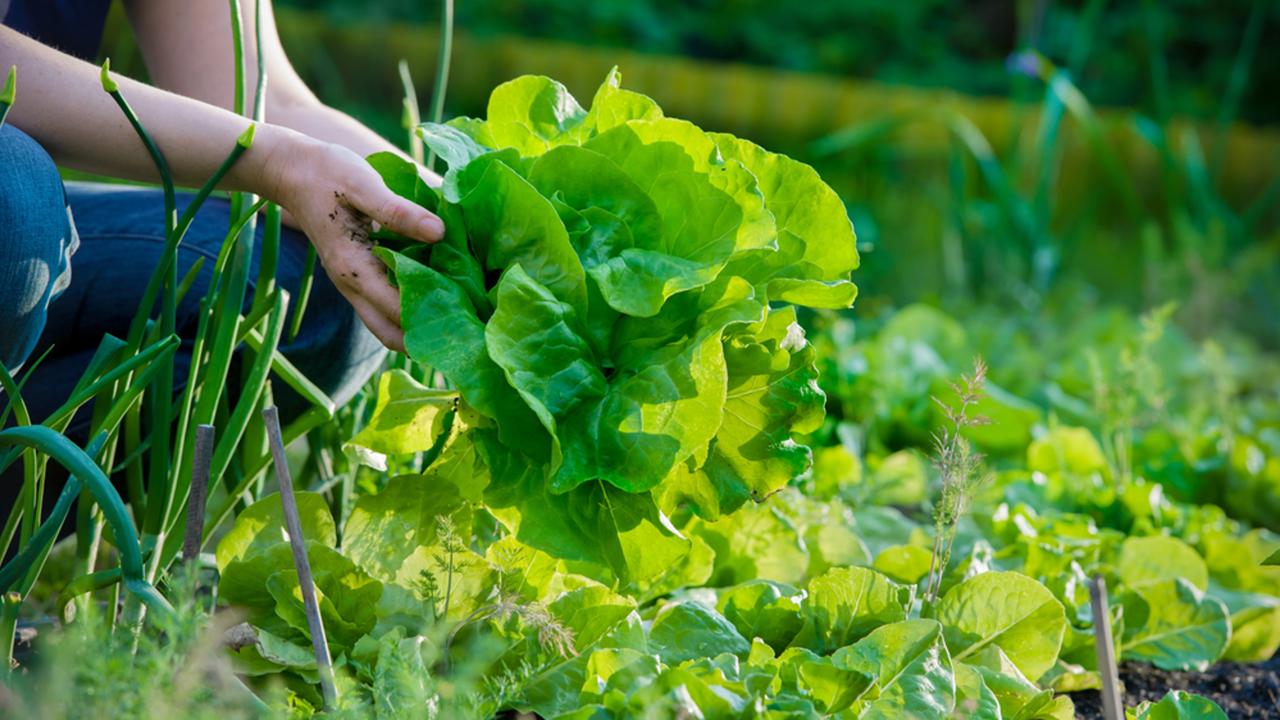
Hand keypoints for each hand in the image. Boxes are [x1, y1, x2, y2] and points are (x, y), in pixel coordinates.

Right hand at [260, 131, 443, 351]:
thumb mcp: (364, 185)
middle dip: (424, 339)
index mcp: (354, 268)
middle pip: (390, 333)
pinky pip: (382, 305)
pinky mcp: (356, 274)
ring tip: (455, 316)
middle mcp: (351, 285)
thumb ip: (399, 212)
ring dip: (415, 326)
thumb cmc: (327, 174)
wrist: (291, 169)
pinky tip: (436, 292)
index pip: (397, 311)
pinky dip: (406, 307)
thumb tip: (439, 233)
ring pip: (386, 323)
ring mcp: (351, 283)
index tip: (466, 319)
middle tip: (464, 330)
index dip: (431, 318)